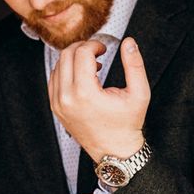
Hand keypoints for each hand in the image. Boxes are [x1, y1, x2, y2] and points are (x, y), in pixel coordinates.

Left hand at [48, 37, 149, 161]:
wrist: (114, 151)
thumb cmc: (128, 123)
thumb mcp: (139, 93)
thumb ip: (135, 64)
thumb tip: (129, 42)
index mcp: (85, 93)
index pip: (81, 53)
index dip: (94, 45)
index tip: (105, 49)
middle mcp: (67, 98)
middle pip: (66, 55)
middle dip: (82, 47)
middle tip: (97, 52)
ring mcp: (58, 104)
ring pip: (58, 65)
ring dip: (74, 58)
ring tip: (92, 65)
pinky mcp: (55, 108)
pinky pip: (54, 79)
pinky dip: (66, 70)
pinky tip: (82, 75)